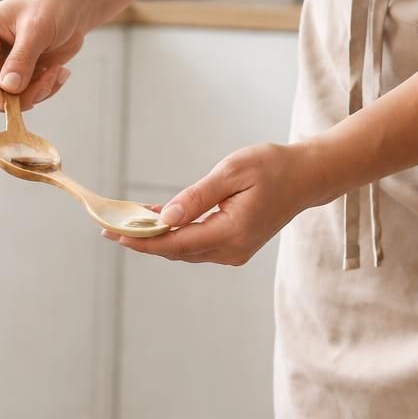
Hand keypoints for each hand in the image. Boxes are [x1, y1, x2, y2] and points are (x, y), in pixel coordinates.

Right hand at [0, 0, 88, 110]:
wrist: (73, 6)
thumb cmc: (51, 5)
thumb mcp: (37, 29)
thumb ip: (21, 59)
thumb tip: (8, 87)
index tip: (2, 102)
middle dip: (15, 95)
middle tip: (45, 83)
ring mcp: (2, 67)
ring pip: (8, 98)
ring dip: (35, 92)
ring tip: (56, 72)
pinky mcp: (19, 77)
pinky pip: (25, 97)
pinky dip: (43, 90)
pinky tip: (57, 71)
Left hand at [104, 142, 330, 264]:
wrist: (307, 177)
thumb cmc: (273, 166)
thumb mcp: (232, 172)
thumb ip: (197, 196)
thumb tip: (166, 217)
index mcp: (232, 232)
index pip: (176, 243)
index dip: (142, 240)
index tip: (113, 233)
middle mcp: (232, 250)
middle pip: (176, 251)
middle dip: (142, 240)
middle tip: (109, 227)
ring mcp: (234, 252)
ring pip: (185, 250)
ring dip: (157, 238)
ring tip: (128, 222)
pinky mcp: (234, 247)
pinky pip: (197, 245)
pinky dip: (175, 235)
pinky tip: (157, 220)